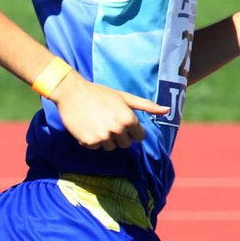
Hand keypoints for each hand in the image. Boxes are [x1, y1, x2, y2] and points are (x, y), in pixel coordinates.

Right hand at [51, 74, 168, 150]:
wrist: (72, 93)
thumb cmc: (100, 93)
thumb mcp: (125, 97)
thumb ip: (147, 106)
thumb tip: (167, 110)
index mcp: (128, 118)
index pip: (139, 137)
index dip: (132, 130)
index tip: (121, 121)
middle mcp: (117, 129)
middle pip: (125, 144)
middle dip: (119, 136)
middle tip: (107, 121)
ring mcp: (103, 136)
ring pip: (110, 147)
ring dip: (105, 139)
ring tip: (96, 123)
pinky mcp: (89, 142)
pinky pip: (95, 147)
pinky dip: (91, 140)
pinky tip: (87, 126)